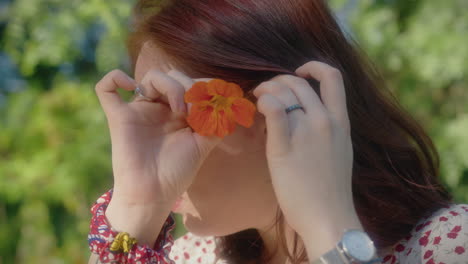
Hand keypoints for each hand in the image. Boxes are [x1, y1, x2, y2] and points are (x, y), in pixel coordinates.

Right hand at [95, 69, 221, 205]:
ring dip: (172, 86)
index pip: (190, 83)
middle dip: (190, 88)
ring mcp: (139, 110)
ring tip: (181, 110)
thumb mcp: (203, 145)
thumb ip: (214, 122)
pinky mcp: (119, 117)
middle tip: (196, 113)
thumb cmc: (177, 172)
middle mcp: (159, 107)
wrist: (154, 195)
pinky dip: (114, 78)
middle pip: (174, 76)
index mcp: (178, 112)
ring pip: (152, 77)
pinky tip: (129, 86)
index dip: (204, 87)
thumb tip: (224, 102)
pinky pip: (106, 88)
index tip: (213, 105)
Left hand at [252, 61, 361, 252]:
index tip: (298, 73)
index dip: (313, 67)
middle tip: (265, 93)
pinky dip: (262, 102)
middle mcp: (325, 121)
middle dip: (277, 81)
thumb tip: (304, 118)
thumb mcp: (339, 152)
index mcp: (341, 122)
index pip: (333, 76)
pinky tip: (256, 110)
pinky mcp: (285, 146)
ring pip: (282, 91)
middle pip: (298, 82)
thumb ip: (326, 131)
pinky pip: (272, 109)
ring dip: (265, 90)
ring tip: (256, 100)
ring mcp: (306, 132)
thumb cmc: (331, 191)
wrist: (329, 218)